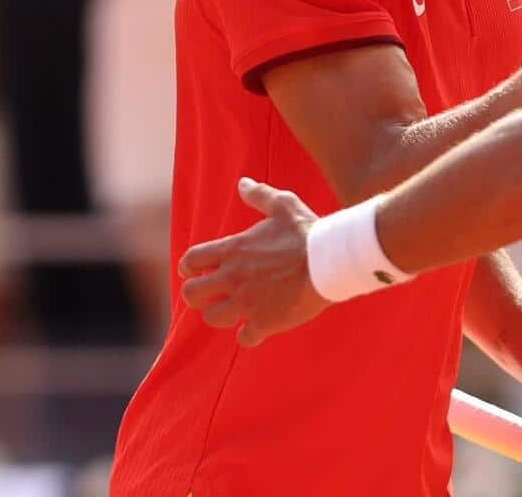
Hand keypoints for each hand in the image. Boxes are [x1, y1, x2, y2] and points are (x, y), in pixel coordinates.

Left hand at [180, 177, 331, 346]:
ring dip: (221, 314)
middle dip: (198, 295)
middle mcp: (233, 278)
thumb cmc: (307, 232)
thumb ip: (260, 195)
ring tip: (234, 311)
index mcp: (233, 250)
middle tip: (213, 293)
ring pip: (212, 318)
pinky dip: (249, 334)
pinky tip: (258, 327)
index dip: (190, 267)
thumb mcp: (284, 205)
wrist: (331, 261)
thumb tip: (243, 183)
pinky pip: (244, 338)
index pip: (191, 261)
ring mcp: (247, 302)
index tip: (199, 270)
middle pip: (191, 294)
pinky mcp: (264, 322)